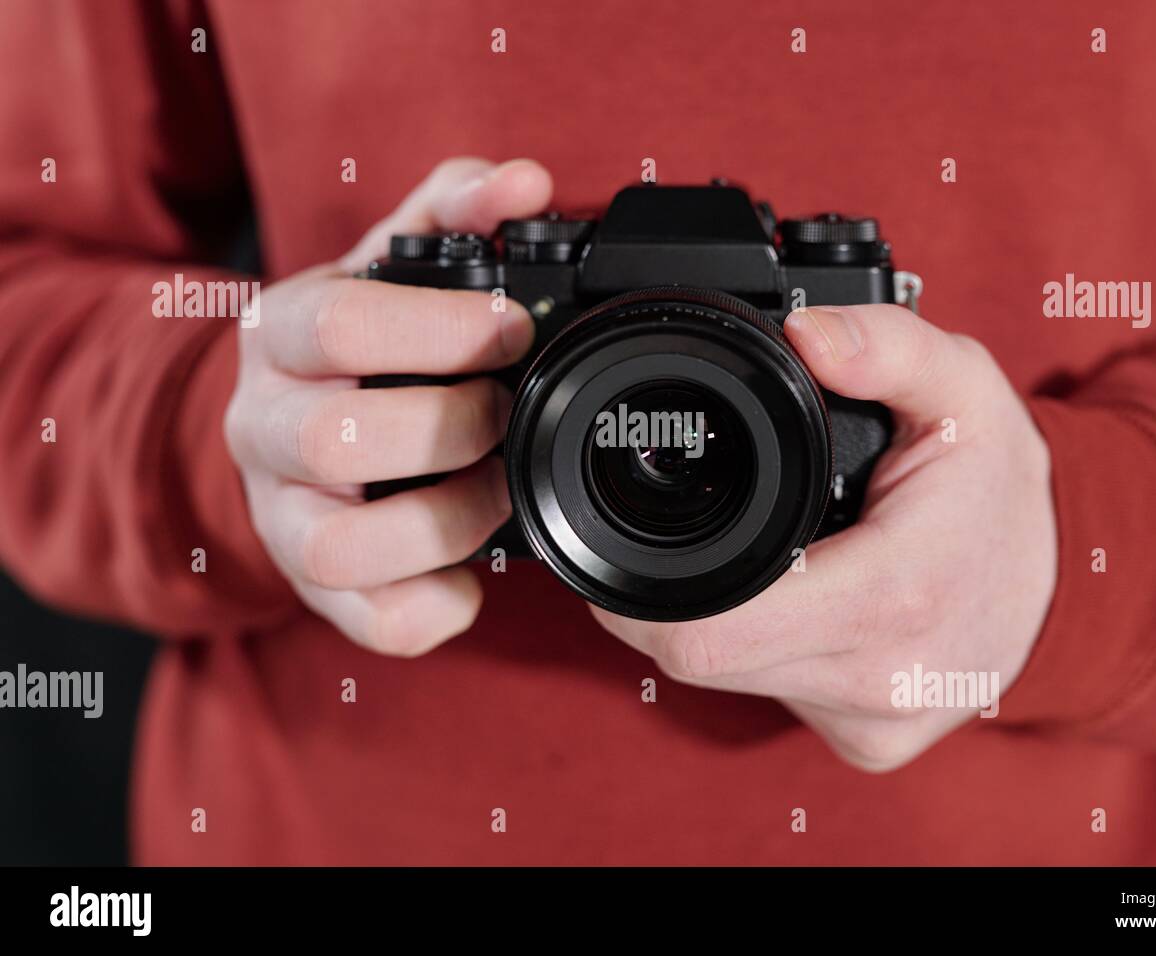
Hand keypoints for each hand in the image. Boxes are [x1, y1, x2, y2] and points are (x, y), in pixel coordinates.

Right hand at [224, 158, 551, 654]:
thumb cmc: (356, 345)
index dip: (439, 330)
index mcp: (281, 337)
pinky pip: (372, 623)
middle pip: (339, 440)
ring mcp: (282, 518)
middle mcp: (265, 430)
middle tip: (506, 413)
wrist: (286, 431)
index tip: (512, 328)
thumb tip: (525, 184)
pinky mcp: (317, 591)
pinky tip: (472, 573)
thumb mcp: (389, 263)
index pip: (338, 326)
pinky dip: (436, 608)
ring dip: (446, 522)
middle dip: (451, 428)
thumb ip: (455, 209)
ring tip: (496, 490)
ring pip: (341, 549)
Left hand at [591, 305, 1057, 770]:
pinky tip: (801, 603)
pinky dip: (762, 649)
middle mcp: (880, 679)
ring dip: (720, 621)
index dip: (641, 598)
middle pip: (701, 660)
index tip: (628, 545)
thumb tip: (802, 331)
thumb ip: (885, 344)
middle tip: (695, 532)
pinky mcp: (871, 743)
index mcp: (893, 596)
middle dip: (671, 599)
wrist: (1073, 585)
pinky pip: (774, 696)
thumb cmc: (1005, 486)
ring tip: (772, 558)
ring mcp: (875, 722)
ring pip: (730, 682)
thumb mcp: (965, 386)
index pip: (707, 636)